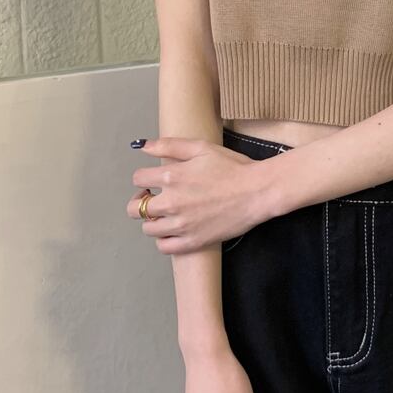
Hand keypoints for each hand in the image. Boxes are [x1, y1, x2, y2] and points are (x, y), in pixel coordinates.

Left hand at [125, 137, 277, 253]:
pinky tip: (175, 230)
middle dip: (141, 201)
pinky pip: (164, 246)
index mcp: (171, 177)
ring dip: (153, 220)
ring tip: (168, 214)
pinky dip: (165, 239)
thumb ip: (169, 146)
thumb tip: (142, 146)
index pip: (138, 179)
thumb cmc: (233, 167)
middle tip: (155, 198)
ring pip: (148, 228)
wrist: (258, 192)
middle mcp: (171, 202)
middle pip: (135, 208)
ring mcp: (181, 225)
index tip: (153, 180)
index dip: (144, 177)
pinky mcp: (192, 241)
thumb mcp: (202, 148)